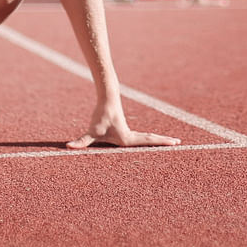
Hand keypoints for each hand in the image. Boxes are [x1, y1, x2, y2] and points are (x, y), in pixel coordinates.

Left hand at [65, 101, 180, 149]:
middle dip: (164, 142)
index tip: (175, 142)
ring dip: (158, 140)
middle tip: (179, 143)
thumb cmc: (100, 116)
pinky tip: (152, 141)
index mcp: (127, 139)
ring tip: (172, 142)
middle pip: (151, 140)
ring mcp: (129, 131)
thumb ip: (80, 142)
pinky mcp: (125, 128)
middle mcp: (131, 135)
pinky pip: (141, 136)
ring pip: (147, 137)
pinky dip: (150, 138)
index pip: (147, 142)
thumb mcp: (91, 132)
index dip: (161, 143)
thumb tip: (68, 147)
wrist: (105, 98)